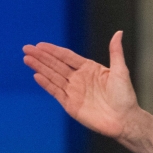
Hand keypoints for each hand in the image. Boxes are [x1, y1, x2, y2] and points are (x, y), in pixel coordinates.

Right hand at [23, 31, 138, 139]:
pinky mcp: (71, 105)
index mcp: (89, 69)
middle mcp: (79, 79)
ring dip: (40, 68)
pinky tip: (37, 75)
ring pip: (53, 77)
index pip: (67, 56)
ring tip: (27, 59)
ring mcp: (74, 92)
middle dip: (41, 57)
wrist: (125, 120)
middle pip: (56, 65)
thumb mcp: (121, 71)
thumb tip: (118, 32)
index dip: (53, 50)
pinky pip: (56, 92)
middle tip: (27, 48)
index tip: (40, 44)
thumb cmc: (125, 96)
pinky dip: (47, 84)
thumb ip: (115, 52)